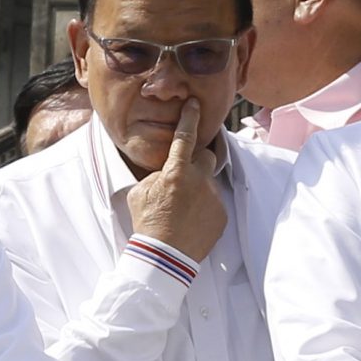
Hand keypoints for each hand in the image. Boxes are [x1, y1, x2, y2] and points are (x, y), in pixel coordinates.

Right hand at [126, 102, 227, 260]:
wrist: (165, 256)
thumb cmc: (147, 223)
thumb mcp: (139, 193)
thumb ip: (156, 176)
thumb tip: (166, 172)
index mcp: (176, 172)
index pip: (185, 136)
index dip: (190, 117)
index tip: (194, 104)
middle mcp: (200, 180)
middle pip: (207, 155)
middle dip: (197, 161)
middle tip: (184, 176)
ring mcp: (213, 197)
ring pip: (208, 183)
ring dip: (197, 189)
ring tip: (182, 210)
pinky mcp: (222, 214)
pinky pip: (214, 203)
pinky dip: (203, 208)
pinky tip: (190, 221)